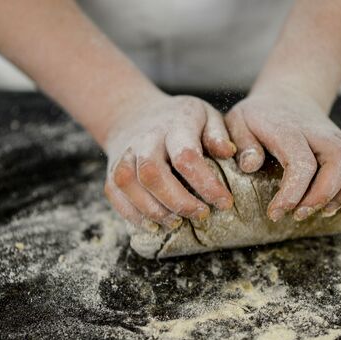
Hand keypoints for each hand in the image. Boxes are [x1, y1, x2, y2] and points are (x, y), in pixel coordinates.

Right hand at [104, 92, 235, 231]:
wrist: (135, 113)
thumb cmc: (180, 120)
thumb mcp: (205, 115)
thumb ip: (218, 134)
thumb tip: (228, 152)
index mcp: (174, 125)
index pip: (187, 156)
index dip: (206, 184)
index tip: (224, 202)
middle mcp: (145, 139)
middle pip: (153, 173)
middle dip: (179, 201)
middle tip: (201, 215)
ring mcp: (125, 154)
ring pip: (130, 184)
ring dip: (154, 210)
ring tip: (177, 223)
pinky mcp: (112, 170)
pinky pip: (115, 194)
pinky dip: (133, 214)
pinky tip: (154, 226)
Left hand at [225, 84, 340, 221]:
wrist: (285, 94)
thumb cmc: (258, 115)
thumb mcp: (237, 122)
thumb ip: (242, 143)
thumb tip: (251, 165)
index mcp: (288, 129)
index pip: (301, 162)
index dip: (293, 193)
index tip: (276, 213)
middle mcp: (318, 131)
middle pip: (340, 159)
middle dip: (325, 194)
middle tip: (301, 215)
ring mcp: (336, 136)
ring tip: (324, 213)